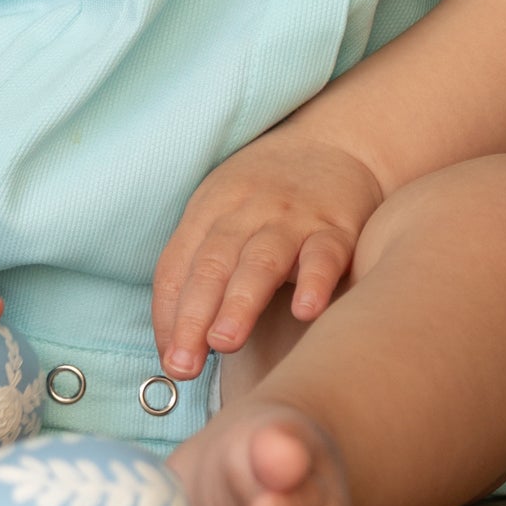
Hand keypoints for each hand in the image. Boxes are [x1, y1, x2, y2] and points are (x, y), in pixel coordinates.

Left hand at [150, 133, 384, 378]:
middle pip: (212, 265)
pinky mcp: (336, 226)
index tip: (169, 360)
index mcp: (209, 209)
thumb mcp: (223, 212)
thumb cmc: (267, 191)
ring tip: (224, 342)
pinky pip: (324, 254)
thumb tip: (178, 341)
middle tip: (184, 364)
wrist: (334, 142)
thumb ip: (201, 268)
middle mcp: (246, 212)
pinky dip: (314, 281)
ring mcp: (291, 218)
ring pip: (261, 261)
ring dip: (240, 302)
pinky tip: (306, 311)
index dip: (168, 315)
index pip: (177, 266)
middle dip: (193, 316)